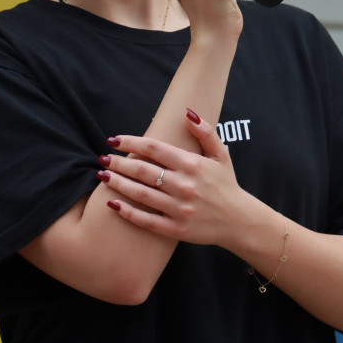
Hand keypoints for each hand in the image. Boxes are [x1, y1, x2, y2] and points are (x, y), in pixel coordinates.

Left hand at [98, 109, 249, 246]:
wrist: (239, 221)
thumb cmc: (226, 185)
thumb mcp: (221, 155)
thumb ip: (205, 132)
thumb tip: (188, 112)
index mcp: (192, 164)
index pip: (154, 148)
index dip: (130, 142)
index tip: (113, 139)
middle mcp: (184, 185)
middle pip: (142, 170)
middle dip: (118, 162)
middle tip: (103, 157)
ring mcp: (179, 209)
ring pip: (140, 194)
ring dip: (118, 183)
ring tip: (102, 174)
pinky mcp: (176, 229)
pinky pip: (146, 220)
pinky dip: (127, 212)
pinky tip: (112, 203)